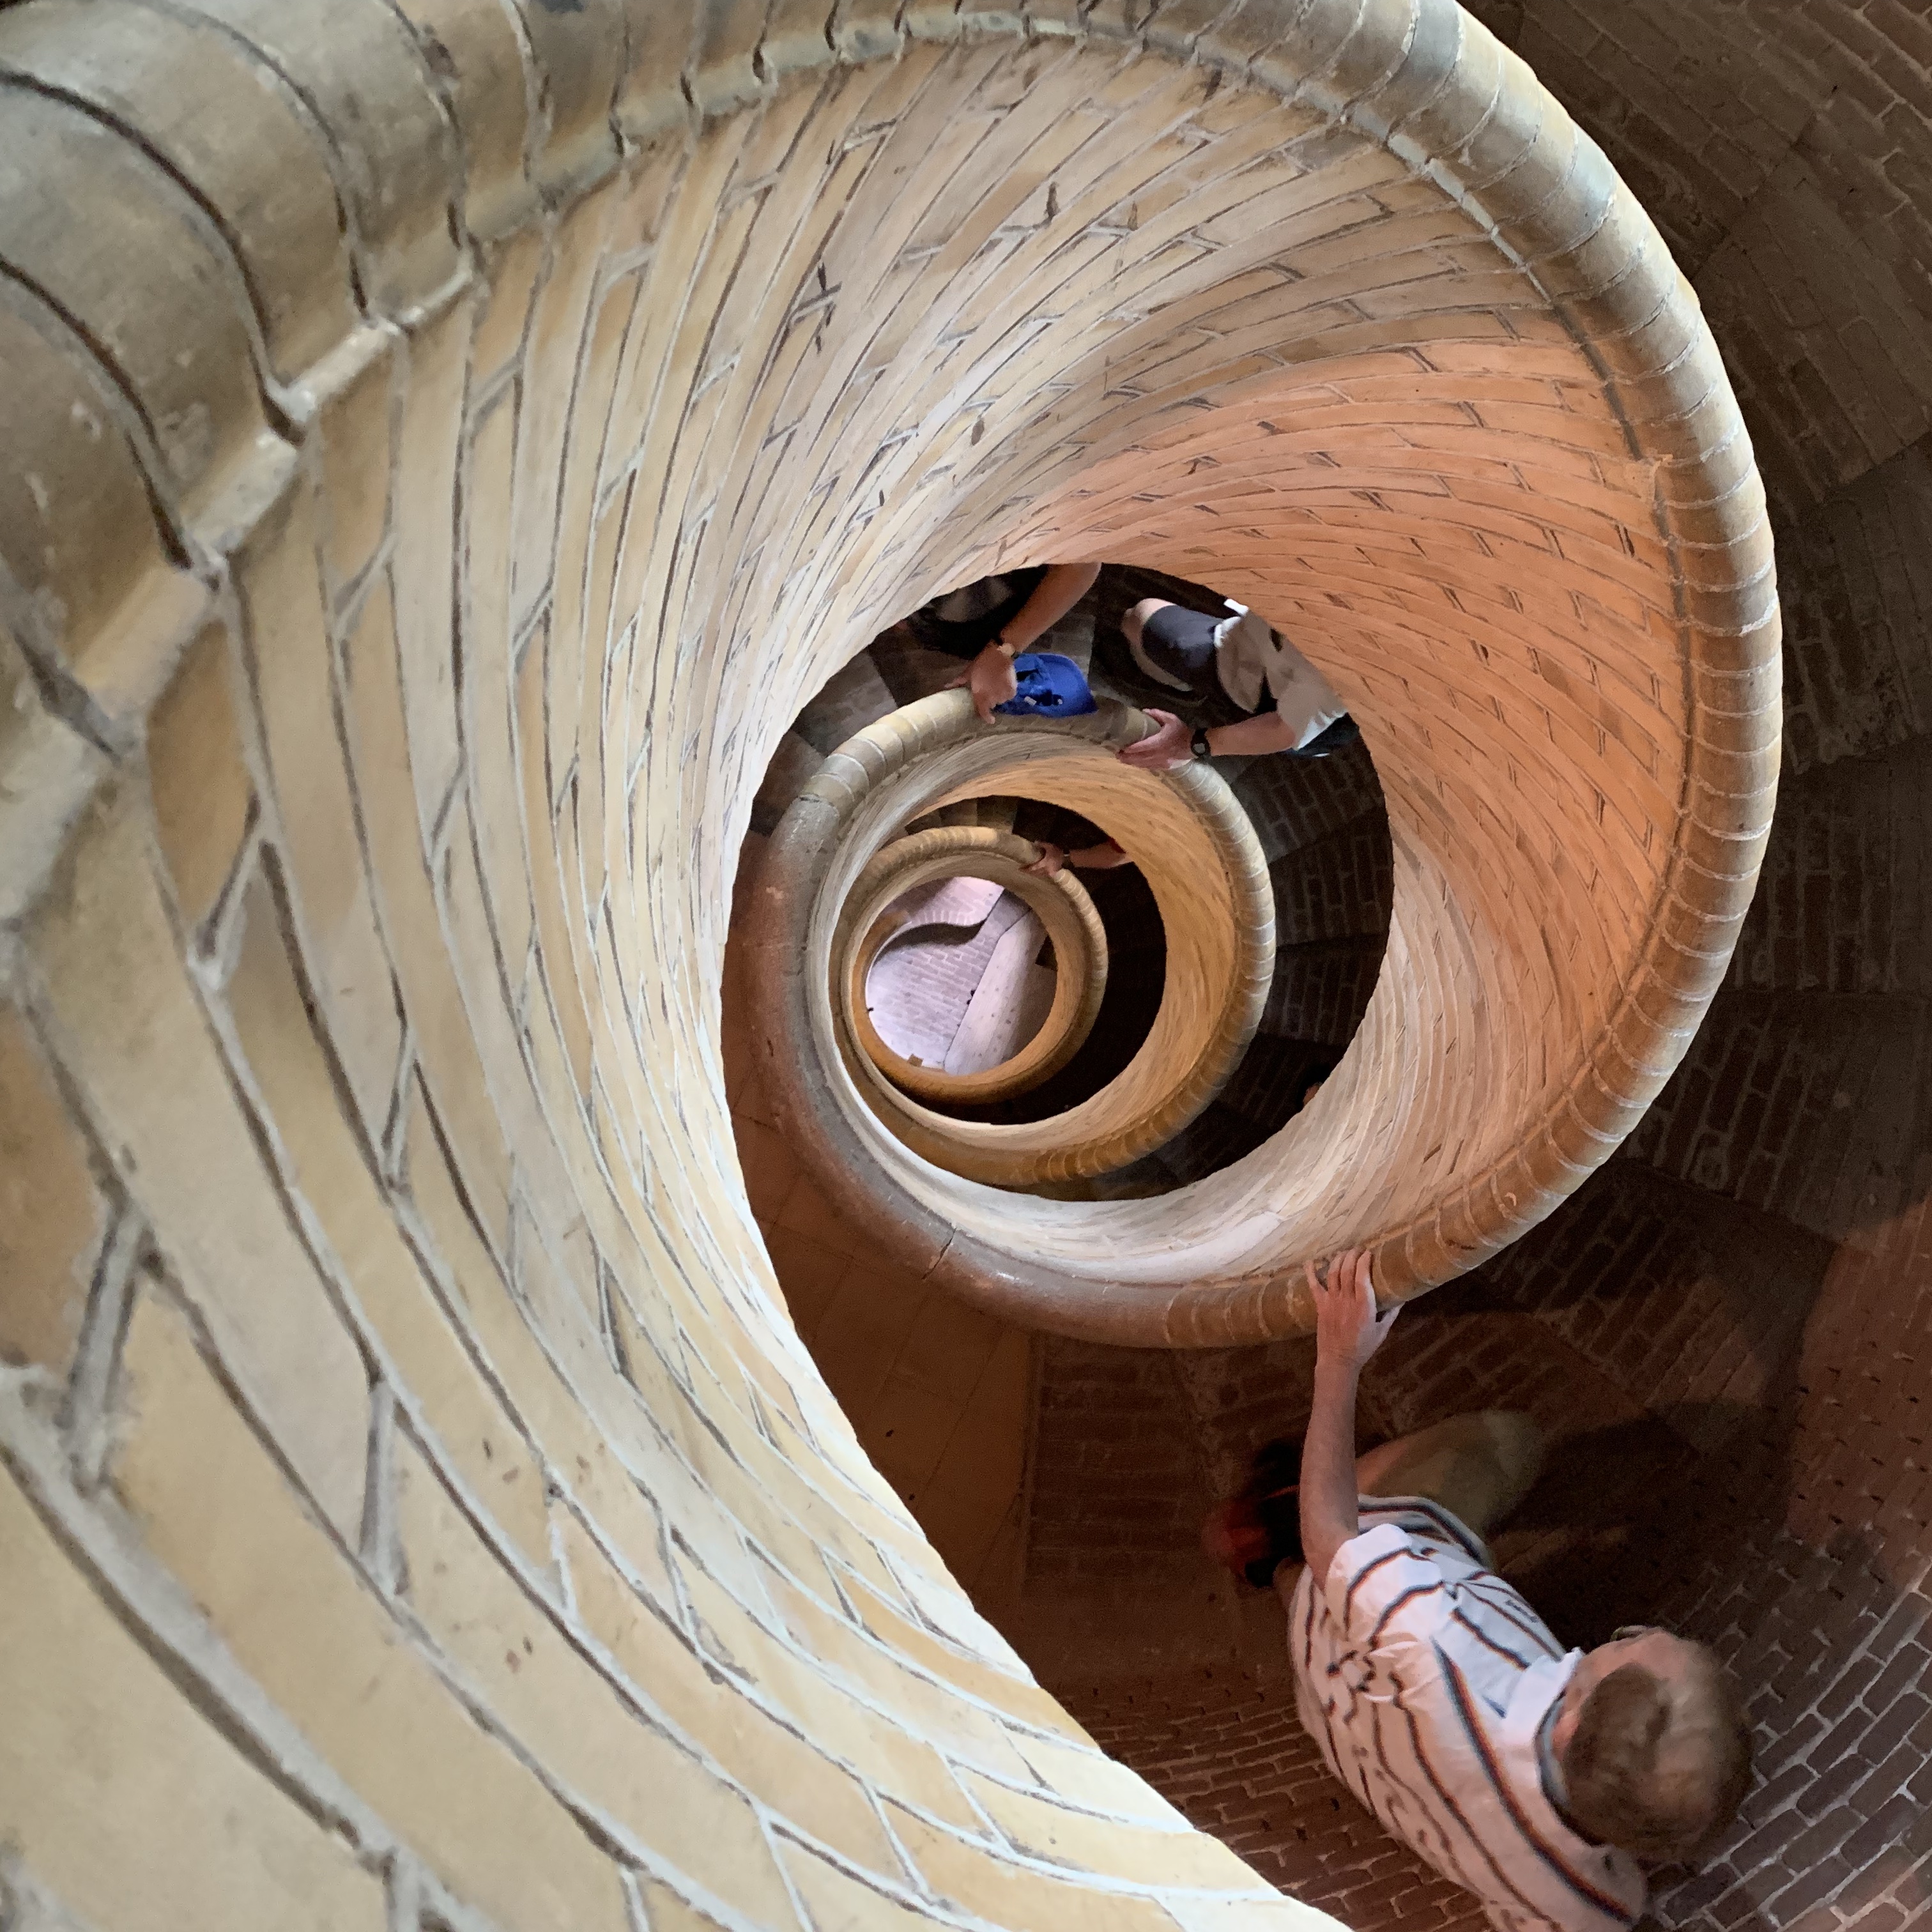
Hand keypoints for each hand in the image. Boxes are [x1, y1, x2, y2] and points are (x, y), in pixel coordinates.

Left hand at [945, 642, 1017, 722]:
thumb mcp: (969, 672)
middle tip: (989, 690)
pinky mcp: (1012, 691)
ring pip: (1000, 700)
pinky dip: (1007, 692)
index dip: (987, 717)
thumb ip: (959, 681)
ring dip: (998, 695)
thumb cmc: (982, 663)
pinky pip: (1008, 696)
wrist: (999, 655)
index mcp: (981, 696)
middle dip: (990, 699)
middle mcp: (992, 698)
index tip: (990, 720)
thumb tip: (946, 686)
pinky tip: (1004, 684)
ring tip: (997, 685)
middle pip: (992, 704)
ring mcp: (1003, 695)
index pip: (984, 712)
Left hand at [1024, 841, 1064, 876]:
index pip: (1032, 868)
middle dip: (1029, 872)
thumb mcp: (1049, 846)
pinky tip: (1038, 871)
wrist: (1067, 858)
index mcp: (1043, 864)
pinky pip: (1043, 874)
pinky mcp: (1052, 873)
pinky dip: (1039, 873)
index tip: (1020, 869)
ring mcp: (1049, 873)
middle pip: (1035, 873)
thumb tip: (1035, 842)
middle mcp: (1045, 870)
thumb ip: (1041, 844)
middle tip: (1023, 870)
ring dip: (1034, 873)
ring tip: (1029, 871)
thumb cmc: (1058, 852)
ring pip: (1039, 874)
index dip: (1026, 869)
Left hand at [1116, 708, 1191, 770]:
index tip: (1121, 749)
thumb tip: (1144, 711)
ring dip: (1133, 763)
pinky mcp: (1165, 767)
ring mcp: (1162, 762)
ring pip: (1144, 765)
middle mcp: (1159, 754)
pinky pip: (1150, 767)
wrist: (1195, 745)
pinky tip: (1136, 763)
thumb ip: (1157, 714)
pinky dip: (1142, 765)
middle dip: (1127, 758)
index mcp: (1160, 742)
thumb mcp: (1171, 718)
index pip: (1142, 747)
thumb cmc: (1182, 731)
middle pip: (1140, 758)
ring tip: (1123, 760)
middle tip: (1117, 755)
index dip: (1131, 749)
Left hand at [1308, 1249, 1397, 1378]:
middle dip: (1353, 1255)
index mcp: (1364, 1306)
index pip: (1362, 1276)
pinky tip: (1311, 1261)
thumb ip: (1391, 1314)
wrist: (1338, 1360)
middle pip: (1347, 1270)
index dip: (1364, 1261)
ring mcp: (1331, 1302)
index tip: (1369, 1252)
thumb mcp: (1382, 1332)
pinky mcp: (1320, 1306)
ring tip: (1344, 1252)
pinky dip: (1310, 1272)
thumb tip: (1402, 1298)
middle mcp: (1346, 1300)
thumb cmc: (1363, 1347)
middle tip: (1358, 1249)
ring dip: (1338, 1259)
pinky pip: (1313, 1286)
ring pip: (1332, 1273)